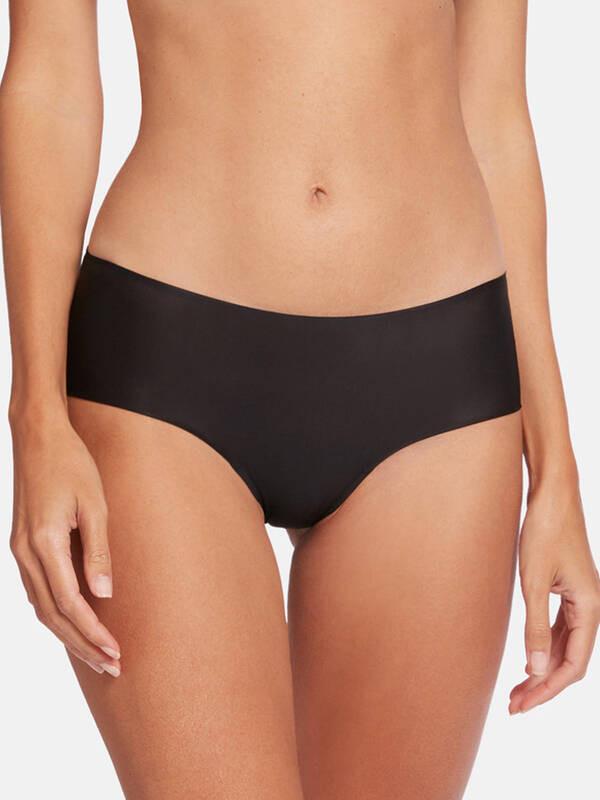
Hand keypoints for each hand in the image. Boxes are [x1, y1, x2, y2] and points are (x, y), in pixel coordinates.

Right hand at [10, 412, 120, 676]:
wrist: (38, 437)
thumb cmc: (72, 464)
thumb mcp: (95, 504)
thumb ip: (98, 551)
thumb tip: (105, 595)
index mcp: (45, 543)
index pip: (70, 603)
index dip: (93, 632)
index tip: (116, 652)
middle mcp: (25, 552)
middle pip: (52, 614)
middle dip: (82, 644)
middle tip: (112, 666)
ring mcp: (18, 550)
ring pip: (40, 607)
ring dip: (68, 633)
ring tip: (97, 653)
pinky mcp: (21, 545)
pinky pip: (35, 590)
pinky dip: (54, 613)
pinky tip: (73, 622)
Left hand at [510, 478, 599, 712]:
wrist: (552, 493)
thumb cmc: (544, 530)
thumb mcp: (534, 581)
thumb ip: (536, 626)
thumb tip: (537, 670)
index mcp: (590, 607)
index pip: (573, 664)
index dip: (548, 689)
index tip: (521, 705)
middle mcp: (591, 606)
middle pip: (571, 659)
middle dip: (544, 685)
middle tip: (513, 705)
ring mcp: (581, 597)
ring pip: (566, 645)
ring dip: (543, 668)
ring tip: (517, 689)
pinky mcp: (568, 588)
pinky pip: (562, 627)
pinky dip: (546, 646)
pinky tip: (530, 657)